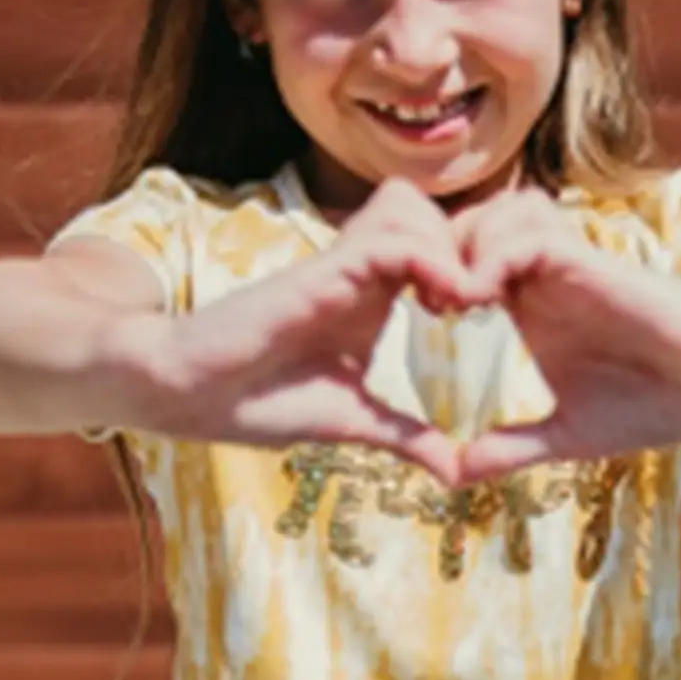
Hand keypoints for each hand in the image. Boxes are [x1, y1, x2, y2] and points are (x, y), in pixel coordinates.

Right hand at [113, 179, 487, 481]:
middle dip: (470, 246)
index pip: (438, 249)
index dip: (474, 269)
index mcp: (373, 299)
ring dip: (449, 247)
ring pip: (415, 209)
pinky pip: (392, 238)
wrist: (185, 392)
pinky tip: (440, 303)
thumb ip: (403, 435)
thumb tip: (455, 470)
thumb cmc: (255, 403)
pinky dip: (429, 260)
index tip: (496, 316)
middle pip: (434, 213)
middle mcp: (361, 272)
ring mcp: (341, 265)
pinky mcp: (322, 269)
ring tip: (461, 302)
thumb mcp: (351, 423)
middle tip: (486, 301)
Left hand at [450, 189, 680, 483]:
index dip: (430, 275)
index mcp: (534, 303)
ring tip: (450, 300)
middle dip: (437, 250)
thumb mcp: (567, 434)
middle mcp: (548, 274)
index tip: (415, 317)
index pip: (465, 258)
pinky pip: (532, 234)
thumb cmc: (658, 402)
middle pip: (472, 221)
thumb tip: (453, 477)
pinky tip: (478, 297)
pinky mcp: (597, 263)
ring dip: (464, 245)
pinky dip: (493, 254)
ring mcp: (573, 263)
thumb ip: (511, 447)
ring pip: (501, 212)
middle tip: (421, 298)